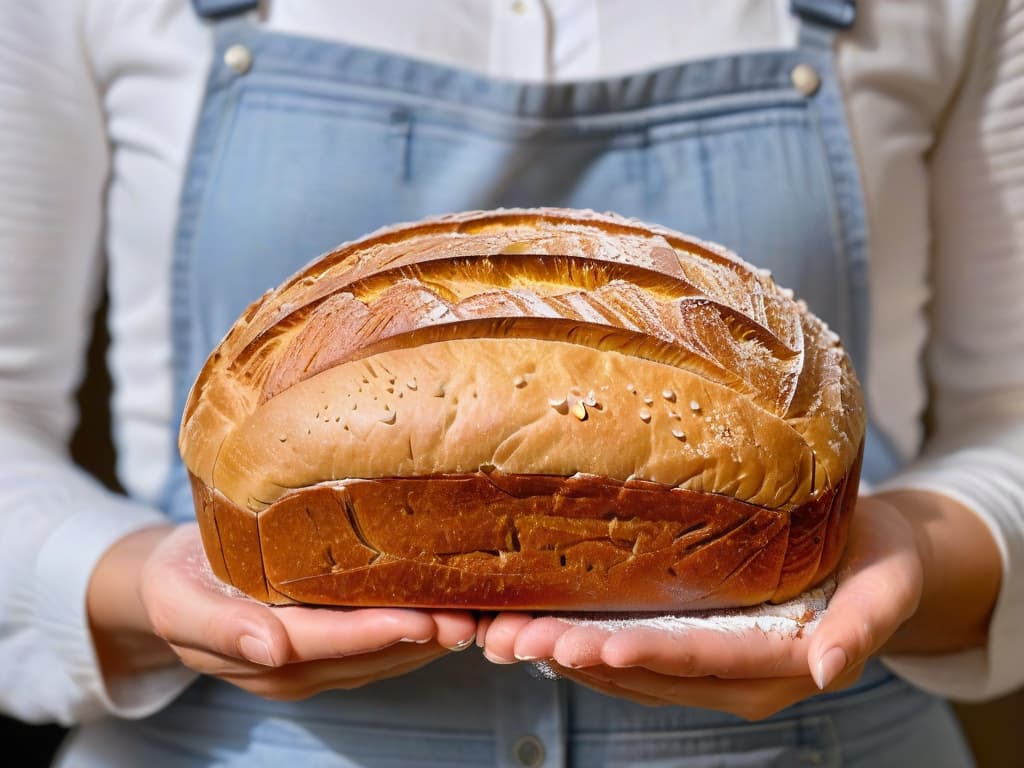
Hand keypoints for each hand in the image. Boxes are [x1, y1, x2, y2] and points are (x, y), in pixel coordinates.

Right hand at [90, 523, 476, 700]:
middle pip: (369, 654)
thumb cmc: (174, 581)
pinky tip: (446, 606)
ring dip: (429, 637)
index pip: (331, 643)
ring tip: (473, 611)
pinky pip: (379, 645)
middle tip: (471, 613)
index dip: (379, 632)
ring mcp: (315, 665)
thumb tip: (270, 649)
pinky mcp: (328, 650)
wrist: (170, 583)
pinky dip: (415, 629)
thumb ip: (222, 629)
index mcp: (258, 655)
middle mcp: (295, 668)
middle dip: (422, 637)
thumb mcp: (177, 602)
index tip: (425, 620)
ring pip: (383, 655)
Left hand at [481, 495, 928, 719]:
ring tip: (503, 631)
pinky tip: (538, 615)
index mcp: (772, 668)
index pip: (693, 660)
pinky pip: (629, 642)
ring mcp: (704, 659)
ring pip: (623, 660)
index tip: (585, 647)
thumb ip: (860, 629)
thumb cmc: (884, 564)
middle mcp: (728, 675)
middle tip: (512, 639)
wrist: (876, 555)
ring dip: (563, 646)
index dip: (638, 656)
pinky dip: (582, 631)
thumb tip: (827, 669)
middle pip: (641, 668)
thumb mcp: (887, 590)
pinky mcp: (688, 633)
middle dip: (574, 654)